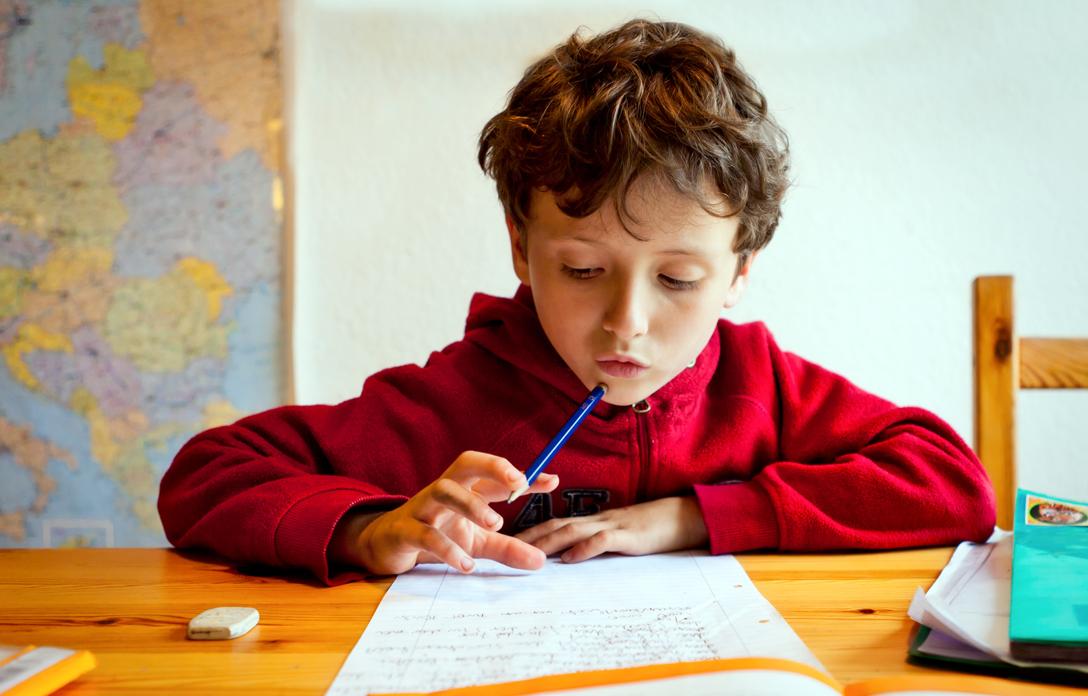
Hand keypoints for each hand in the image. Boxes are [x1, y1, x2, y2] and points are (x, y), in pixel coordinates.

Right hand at [329, 451, 558, 574]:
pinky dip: (447, 548)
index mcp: (464, 488)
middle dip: (493, 467)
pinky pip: (425, 533)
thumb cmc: (437, 534)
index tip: (552, 481)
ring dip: (471, 505)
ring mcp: (422, 507)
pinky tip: (466, 564)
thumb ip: (507, 548)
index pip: (495, 475)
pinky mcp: (405, 530)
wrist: (387, 546)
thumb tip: (541, 561)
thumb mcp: (476, 542)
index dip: (523, 476)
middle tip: (518, 484)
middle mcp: (444, 490)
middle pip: (466, 463)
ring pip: (444, 491)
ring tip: (496, 524)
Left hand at [514, 496, 707, 562]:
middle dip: (530, 537)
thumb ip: (594, 541)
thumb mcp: (617, 534)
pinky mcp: (627, 536)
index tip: (509, 541)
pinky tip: (569, 559)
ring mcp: (611, 526)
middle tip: (506, 548)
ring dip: (548, 543)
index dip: (531, 531)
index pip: (555, 523)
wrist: (681, 516)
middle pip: (556, 525)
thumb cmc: (649, 528)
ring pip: (572, 530)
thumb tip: (569, 556)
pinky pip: (602, 541)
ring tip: (528, 554)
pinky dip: (583, 549)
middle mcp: (596, 520)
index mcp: (593, 520)